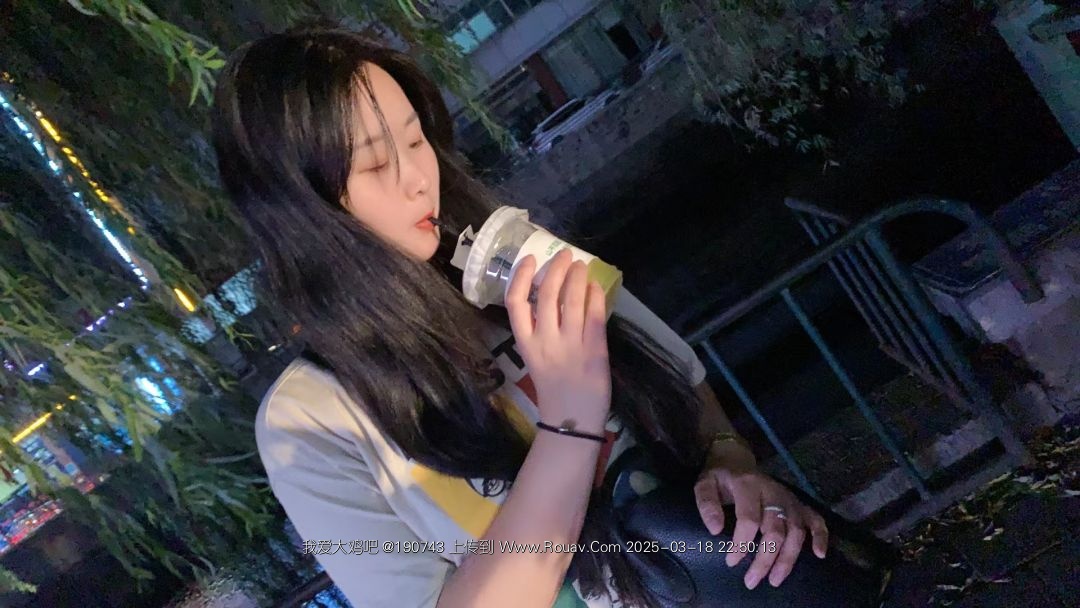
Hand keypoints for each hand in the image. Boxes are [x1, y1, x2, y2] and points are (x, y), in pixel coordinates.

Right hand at [505, 248, 610, 433]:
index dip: (520, 278)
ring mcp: (570, 344)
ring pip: (572, 299)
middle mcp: (545, 340)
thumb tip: (554, 295)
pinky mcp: (594, 349)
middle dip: (556, 269)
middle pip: (547, 294)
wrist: (572, 420)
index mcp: (525, 344)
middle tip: (564, 255)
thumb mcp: (536, 358)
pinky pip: (594, 314)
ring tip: (581, 266)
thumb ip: (540, 331)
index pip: (515, 303)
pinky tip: (595, 286)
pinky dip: (595, 296)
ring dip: (577, 277)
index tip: (530, 260)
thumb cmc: (553, 389)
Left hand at [694, 455, 828, 589]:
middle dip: (764, 559)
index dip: (741, 543)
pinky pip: (816, 519)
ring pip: (796, 531)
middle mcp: (773, 492)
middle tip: (751, 581)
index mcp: (748, 486)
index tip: (731, 562)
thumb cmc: (720, 478)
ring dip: (787, 558)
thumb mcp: (705, 484)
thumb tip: (715, 531)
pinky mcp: (799, 503)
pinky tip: (819, 554)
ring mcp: (789, 498)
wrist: (737, 460)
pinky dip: (821, 536)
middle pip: (775, 530)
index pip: (749, 519)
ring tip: (775, 580)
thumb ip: (707, 504)